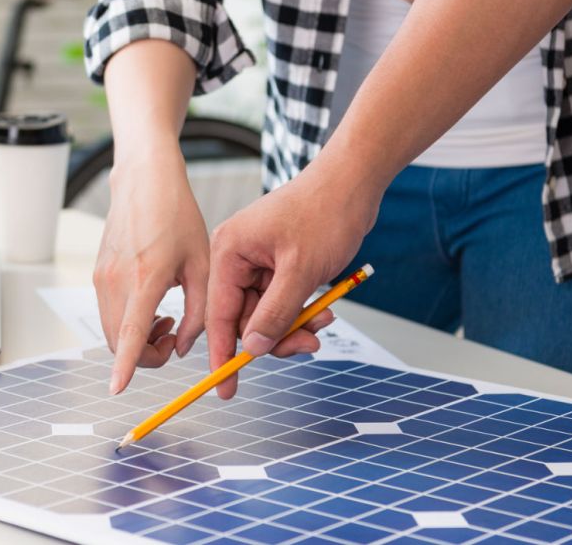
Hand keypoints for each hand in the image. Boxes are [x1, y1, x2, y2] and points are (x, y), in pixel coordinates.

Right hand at [94, 146, 208, 394]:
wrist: (144, 180)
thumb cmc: (177, 215)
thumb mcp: (203, 262)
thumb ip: (199, 312)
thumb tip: (183, 347)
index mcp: (146, 277)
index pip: (129, 333)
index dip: (125, 365)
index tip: (117, 389)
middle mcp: (116, 280)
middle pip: (119, 343)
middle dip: (146, 355)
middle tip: (175, 337)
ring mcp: (102, 277)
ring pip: (111, 331)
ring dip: (137, 340)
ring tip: (169, 319)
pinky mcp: (97, 273)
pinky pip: (108, 313)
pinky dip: (128, 323)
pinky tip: (154, 305)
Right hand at [205, 166, 379, 398]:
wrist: (353, 183)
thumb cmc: (324, 212)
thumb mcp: (300, 271)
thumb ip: (275, 313)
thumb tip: (255, 349)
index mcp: (228, 251)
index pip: (219, 313)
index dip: (223, 352)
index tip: (226, 387)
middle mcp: (235, 257)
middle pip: (244, 317)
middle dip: (275, 335)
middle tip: (307, 346)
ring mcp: (256, 260)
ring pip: (265, 313)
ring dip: (294, 325)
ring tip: (323, 321)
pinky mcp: (276, 263)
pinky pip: (281, 301)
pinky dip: (301, 311)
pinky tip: (323, 308)